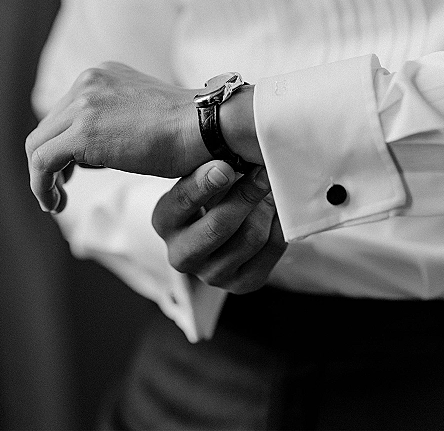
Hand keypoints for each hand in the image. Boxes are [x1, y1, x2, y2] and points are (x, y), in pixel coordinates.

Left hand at [26, 62, 205, 211]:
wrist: (209, 126)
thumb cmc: (190, 130)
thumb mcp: (145, 114)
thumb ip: (116, 121)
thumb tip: (94, 150)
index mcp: (105, 75)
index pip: (67, 111)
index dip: (64, 145)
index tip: (72, 172)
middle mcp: (90, 81)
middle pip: (49, 126)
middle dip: (51, 161)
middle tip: (61, 190)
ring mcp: (84, 103)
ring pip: (38, 144)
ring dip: (43, 177)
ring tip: (55, 202)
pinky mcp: (82, 132)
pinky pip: (41, 162)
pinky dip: (42, 187)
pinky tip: (54, 204)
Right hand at [152, 161, 285, 293]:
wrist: (220, 225)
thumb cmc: (209, 190)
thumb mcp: (200, 175)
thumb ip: (212, 167)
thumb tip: (233, 160)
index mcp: (164, 221)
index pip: (183, 200)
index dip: (206, 182)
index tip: (226, 165)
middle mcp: (181, 254)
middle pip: (218, 226)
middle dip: (245, 196)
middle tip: (263, 173)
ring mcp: (211, 274)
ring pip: (250, 238)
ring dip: (266, 208)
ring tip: (271, 187)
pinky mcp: (240, 284)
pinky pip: (270, 251)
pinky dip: (278, 226)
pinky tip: (278, 209)